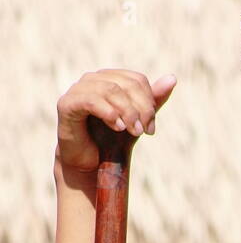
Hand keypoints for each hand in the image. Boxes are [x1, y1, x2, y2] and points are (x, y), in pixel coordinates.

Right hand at [56, 69, 176, 172]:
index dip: (149, 102)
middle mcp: (93, 79)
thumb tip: (172, 78)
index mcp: (110, 79)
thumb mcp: (137, 120)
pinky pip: (91, 100)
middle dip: (140, 109)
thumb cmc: (111, 140)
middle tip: (144, 131)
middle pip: (125, 84)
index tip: (151, 128)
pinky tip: (117, 127)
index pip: (137, 80)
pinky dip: (109, 113)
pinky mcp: (67, 104)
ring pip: (110, 90)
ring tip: (133, 131)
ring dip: (127, 113)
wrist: (88, 163)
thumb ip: (153, 102)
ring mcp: (78, 89)